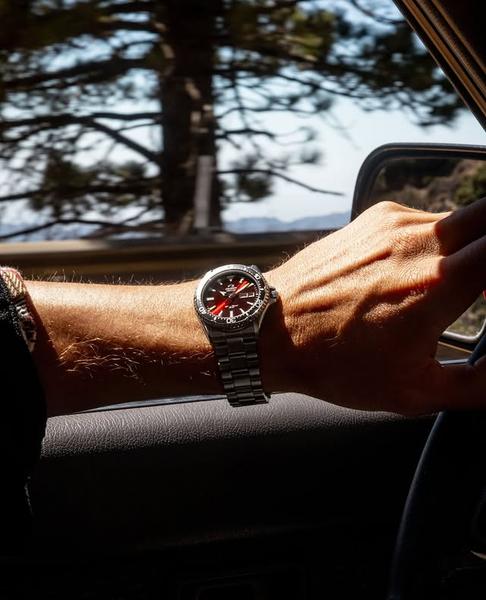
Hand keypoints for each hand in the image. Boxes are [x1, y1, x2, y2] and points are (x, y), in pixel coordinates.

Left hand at [264, 199, 485, 414]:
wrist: (269, 327)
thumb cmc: (333, 361)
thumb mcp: (414, 391)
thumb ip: (479, 385)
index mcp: (440, 283)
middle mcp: (421, 241)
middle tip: (482, 285)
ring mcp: (394, 222)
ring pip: (462, 217)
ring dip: (472, 243)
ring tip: (449, 285)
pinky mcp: (374, 216)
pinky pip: (426, 218)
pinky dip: (437, 239)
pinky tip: (415, 270)